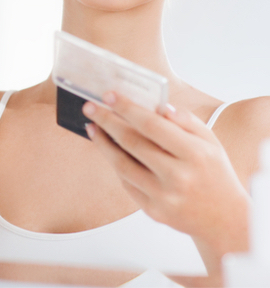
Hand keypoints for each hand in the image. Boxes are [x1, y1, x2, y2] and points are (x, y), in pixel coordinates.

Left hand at [83, 93, 249, 258]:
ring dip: (102, 143)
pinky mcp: (154, 212)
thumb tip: (158, 106)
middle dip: (107, 121)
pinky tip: (108, 149)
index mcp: (194, 154)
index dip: (126, 108)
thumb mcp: (210, 141)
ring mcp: (164, 197)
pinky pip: (127, 183)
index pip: (152, 125)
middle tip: (90, 106)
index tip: (108, 95)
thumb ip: (185, 121)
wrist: (225, 220)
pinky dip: (115, 164)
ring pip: (122, 165)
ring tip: (92, 126)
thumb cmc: (214, 172)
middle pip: (132, 143)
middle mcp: (178, 177)